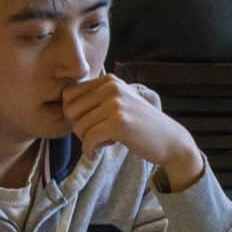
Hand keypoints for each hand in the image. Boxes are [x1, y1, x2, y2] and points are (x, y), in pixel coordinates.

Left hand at [62, 74, 204, 192]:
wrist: (170, 140)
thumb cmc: (139, 125)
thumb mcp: (118, 103)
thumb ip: (94, 99)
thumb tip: (61, 107)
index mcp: (109, 80)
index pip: (68, 94)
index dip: (72, 114)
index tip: (88, 124)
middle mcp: (111, 87)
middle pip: (69, 110)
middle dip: (77, 128)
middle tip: (94, 135)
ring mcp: (116, 103)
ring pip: (78, 126)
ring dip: (86, 140)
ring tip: (103, 140)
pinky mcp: (119, 122)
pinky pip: (88, 138)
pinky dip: (89, 150)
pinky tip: (96, 152)